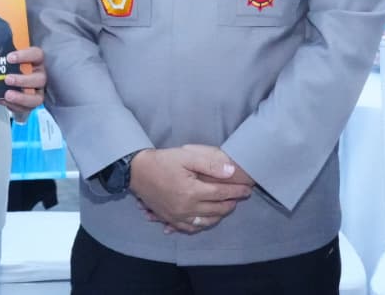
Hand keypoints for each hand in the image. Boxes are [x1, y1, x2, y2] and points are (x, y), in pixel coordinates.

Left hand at [0, 45, 45, 121]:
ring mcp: (37, 92)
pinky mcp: (31, 105)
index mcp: (36, 61)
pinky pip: (25, 109)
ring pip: (37, 98)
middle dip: (23, 80)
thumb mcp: (10, 57)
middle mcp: (40, 76)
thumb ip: (4, 51)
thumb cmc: (12, 66)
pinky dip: (13, 106)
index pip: (37, 55)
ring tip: (7, 95)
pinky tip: (2, 100)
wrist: (13, 81)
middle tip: (7, 79)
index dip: (25, 56)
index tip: (9, 57)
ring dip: (21, 98)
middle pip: (40, 79)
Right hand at [129, 145, 252, 233]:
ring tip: (227, 207)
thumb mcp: (186, 156)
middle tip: (240, 197)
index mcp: (192, 191)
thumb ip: (209, 163)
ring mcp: (178, 217)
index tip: (247, 189)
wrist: (137, 171)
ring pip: (206, 222)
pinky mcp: (170, 219)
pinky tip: (206, 220)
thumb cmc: (162, 161)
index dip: (236, 191)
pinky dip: (202, 226)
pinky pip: (190, 229)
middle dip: (231, 203)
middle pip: (216, 210)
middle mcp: (186, 208)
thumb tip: (231, 171)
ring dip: (219, 216)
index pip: (221, 193)